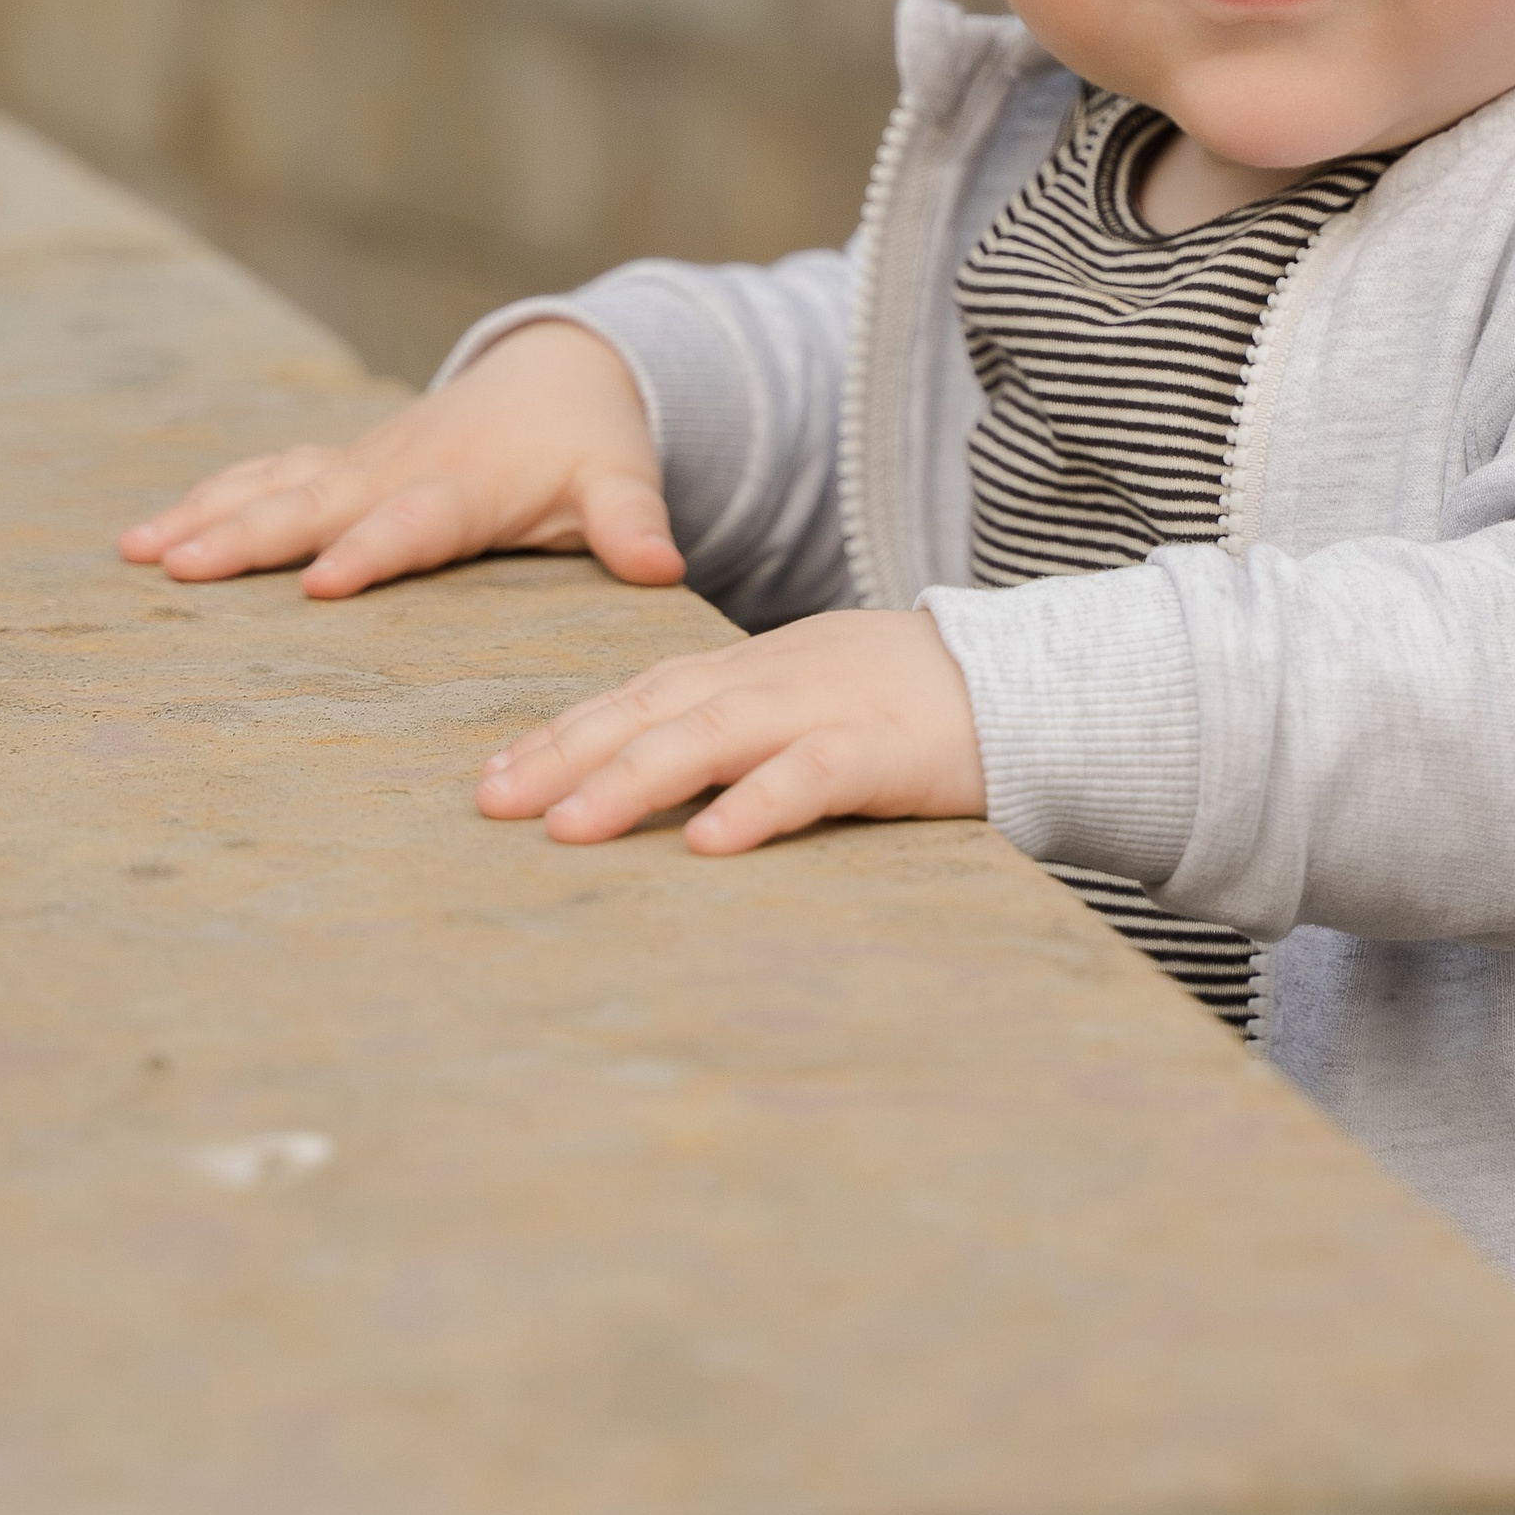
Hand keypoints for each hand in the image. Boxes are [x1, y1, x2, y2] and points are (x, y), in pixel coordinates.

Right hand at [119, 319, 684, 596]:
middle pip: (315, 505)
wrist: (557, 372)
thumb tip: (662, 566)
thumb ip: (632, 523)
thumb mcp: (622, 479)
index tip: (321, 583)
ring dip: (206, 515)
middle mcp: (399, 470)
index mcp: (465, 487)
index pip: (412, 524)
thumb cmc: (590, 443)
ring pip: (273, 487)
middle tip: (178, 566)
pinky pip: (265, 476)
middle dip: (247, 535)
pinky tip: (148, 534)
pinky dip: (210, 497)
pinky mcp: (341, 464)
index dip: (369, 550)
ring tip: (138, 552)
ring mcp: (360, 463)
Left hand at [476, 609, 985, 851]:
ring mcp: (824, 710)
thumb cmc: (904, 703)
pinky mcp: (880, 752)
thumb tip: (650, 785)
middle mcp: (770, 680)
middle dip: (565, 754)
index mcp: (749, 670)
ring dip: (632, 779)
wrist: (1023, 679)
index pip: (637, 695)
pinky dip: (756, 806)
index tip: (492, 780)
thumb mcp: (803, 699)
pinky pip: (809, 777)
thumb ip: (733, 728)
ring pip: (711, 737)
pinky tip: (707, 843)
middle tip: (492, 804)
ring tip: (568, 826)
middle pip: (650, 710)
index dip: (562, 732)